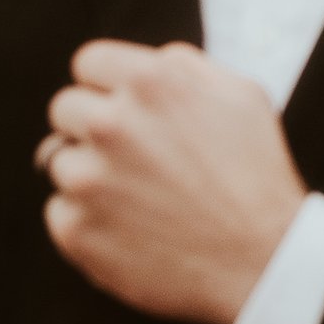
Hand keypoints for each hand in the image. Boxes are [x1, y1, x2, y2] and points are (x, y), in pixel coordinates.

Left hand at [40, 41, 305, 323]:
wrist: (264, 262)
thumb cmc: (257, 175)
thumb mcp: (242, 96)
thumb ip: (186, 65)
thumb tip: (149, 61)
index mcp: (151, 83)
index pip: (88, 63)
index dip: (106, 85)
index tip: (121, 107)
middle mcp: (111, 125)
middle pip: (64, 109)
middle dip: (92, 127)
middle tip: (132, 156)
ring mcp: (88, 180)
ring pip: (59, 162)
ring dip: (90, 175)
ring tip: (140, 198)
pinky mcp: (75, 230)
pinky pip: (60, 212)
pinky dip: (88, 219)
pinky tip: (132, 228)